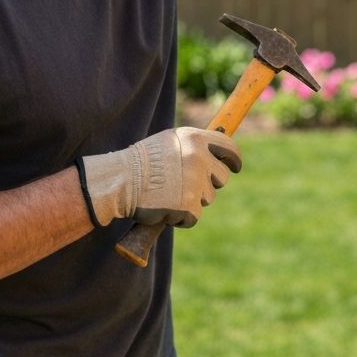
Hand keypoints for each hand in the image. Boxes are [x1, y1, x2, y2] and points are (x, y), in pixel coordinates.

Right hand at [77, 127, 242, 227]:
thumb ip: (192, 147)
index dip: (234, 159)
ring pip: (208, 198)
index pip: (228, 147)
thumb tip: (214, 157)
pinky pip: (194, 217)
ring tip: (167, 195)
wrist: (120, 181)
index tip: (236, 167)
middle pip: (222, 177)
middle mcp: (199, 157)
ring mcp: (195, 180)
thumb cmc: (139, 164)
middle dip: (208, 185)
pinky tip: (163, 207)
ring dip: (192, 201)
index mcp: (194, 138)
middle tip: (186, 187)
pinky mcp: (189, 204)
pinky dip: (181, 218)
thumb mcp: (168, 144)